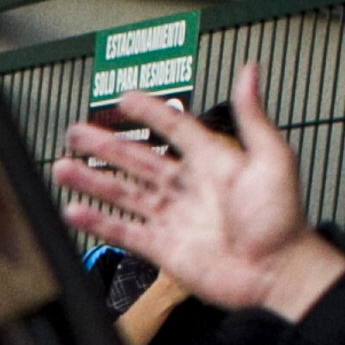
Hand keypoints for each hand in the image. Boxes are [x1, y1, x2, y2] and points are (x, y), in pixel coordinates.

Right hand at [51, 64, 342, 319]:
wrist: (278, 273)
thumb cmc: (282, 220)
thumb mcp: (272, 158)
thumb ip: (252, 116)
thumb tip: (250, 71)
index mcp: (212, 162)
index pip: (174, 129)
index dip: (149, 112)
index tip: (125, 100)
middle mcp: (189, 188)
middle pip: (138, 160)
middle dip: (105, 146)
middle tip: (76, 133)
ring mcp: (174, 219)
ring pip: (124, 194)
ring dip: (93, 181)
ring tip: (62, 168)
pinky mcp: (165, 249)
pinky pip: (125, 231)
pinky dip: (98, 222)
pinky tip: (75, 211)